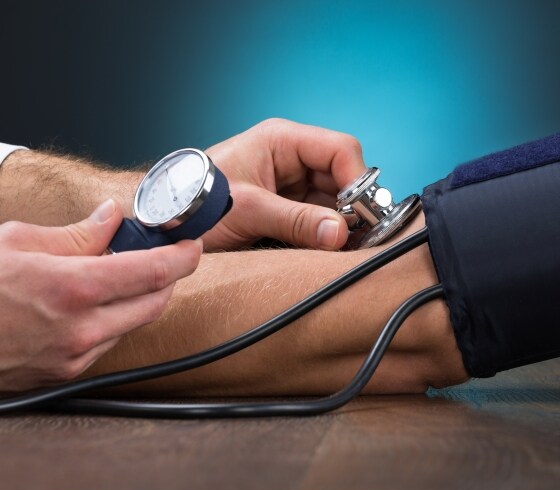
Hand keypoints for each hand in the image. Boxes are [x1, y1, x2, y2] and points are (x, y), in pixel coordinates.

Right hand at [0, 199, 201, 391]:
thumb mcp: (18, 242)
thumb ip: (78, 234)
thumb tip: (112, 218)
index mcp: (71, 288)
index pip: (152, 272)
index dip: (183, 257)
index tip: (193, 245)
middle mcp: (81, 328)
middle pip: (155, 301)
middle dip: (169, 277)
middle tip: (165, 256)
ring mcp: (76, 355)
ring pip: (135, 322)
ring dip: (142, 297)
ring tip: (122, 275)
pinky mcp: (69, 371)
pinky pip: (112, 341)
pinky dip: (117, 318)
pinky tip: (98, 302)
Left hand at [203, 118, 367, 250]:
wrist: (166, 218)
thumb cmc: (194, 199)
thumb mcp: (247, 210)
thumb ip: (296, 221)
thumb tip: (339, 233)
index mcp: (282, 140)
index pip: (339, 150)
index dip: (357, 179)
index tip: (364, 213)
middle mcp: (290, 158)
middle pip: (340, 177)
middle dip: (351, 207)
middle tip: (358, 237)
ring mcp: (289, 184)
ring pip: (332, 200)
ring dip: (340, 223)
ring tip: (343, 247)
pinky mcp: (285, 207)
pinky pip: (316, 217)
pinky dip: (325, 233)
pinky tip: (328, 249)